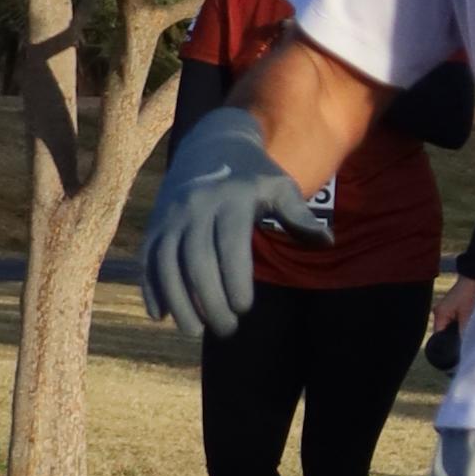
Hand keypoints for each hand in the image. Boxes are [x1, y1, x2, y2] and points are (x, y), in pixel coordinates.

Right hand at [141, 109, 327, 337]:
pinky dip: (150, 287)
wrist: (210, 144)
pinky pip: (147, 259)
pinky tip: (160, 315)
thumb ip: (300, 217)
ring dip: (177, 301)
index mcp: (231, 200)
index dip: (234, 280)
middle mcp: (196, 207)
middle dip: (209, 300)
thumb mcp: (280, 188)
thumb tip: (327, 242)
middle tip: (227, 329)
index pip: (230, 246)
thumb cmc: (254, 176)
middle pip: (197, 260)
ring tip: (194, 331)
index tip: (245, 309)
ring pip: (166, 263)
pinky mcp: (154, 225)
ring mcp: (170, 216)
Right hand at [423, 270, 474, 372]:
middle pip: (442, 333)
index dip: (446, 344)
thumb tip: (462, 347)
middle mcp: (438, 313)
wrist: (472, 279)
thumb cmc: (469, 294)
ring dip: (455, 332)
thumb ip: (463, 332)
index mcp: (439, 315)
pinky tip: (465, 327)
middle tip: (462, 345)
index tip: (454, 352)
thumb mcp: (467, 316)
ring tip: (465, 335)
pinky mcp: (448, 308)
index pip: (439, 337)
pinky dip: (457, 326)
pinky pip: (450, 322)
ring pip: (447, 328)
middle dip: (451, 339)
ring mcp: (442, 310)